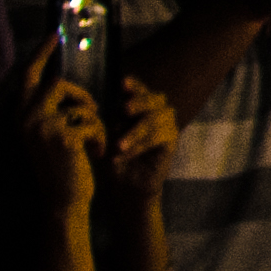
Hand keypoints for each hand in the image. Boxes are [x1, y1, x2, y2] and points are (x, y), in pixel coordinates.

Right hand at [11, 56, 100, 217]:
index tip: (54, 35)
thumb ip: (52, 107)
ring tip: (94, 141)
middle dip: (80, 96)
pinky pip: (93, 121)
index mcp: (20, 117)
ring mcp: (41, 127)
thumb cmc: (65, 163)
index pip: (28, 78)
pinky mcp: (62, 137)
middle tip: (91, 114)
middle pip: (56, 84)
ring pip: (79, 103)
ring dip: (95, 120)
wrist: (65, 199)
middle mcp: (24, 119)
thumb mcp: (53, 132)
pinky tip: (98, 153)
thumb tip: (57, 78)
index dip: (40, 54)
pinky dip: (102, 136)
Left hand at [103, 82, 175, 203]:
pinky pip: (161, 136)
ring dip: (137, 130)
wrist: (121, 187)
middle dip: (140, 101)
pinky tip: (124, 154)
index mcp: (138, 110)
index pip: (141, 91)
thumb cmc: (110, 160)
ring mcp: (167, 128)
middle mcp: (156, 115)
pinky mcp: (171, 143)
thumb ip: (107, 119)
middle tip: (124, 110)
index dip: (135, 85)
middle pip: (156, 98)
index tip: (122, 82)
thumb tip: (99, 103)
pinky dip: (140, 145)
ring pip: (158, 118)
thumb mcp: (104, 136)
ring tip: (118, 146)